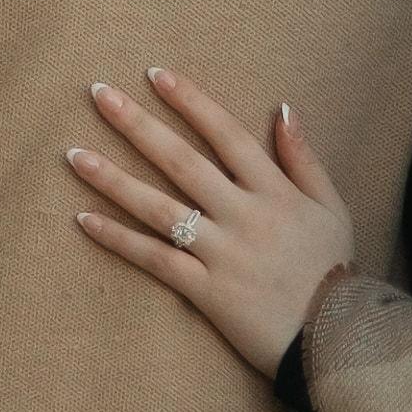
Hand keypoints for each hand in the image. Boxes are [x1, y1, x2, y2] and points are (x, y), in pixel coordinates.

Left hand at [67, 63, 358, 381]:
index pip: (225, 134)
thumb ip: (304, 158)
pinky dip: (119, 240)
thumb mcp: (331, 207)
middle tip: (98, 94)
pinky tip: (84, 220)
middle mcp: (244, 215)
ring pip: (158, 208)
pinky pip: (155, 259)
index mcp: (274, 190)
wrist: (337, 336)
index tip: (155, 74)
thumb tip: (283, 109)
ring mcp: (222, 252)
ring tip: (74, 155)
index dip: (190, 101)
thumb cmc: (332, 269)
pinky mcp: (206, 290)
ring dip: (113, 180)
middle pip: (182, 161)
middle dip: (138, 125)